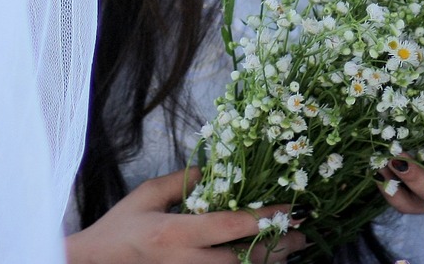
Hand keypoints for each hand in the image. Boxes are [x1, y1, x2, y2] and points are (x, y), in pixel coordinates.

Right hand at [66, 167, 307, 263]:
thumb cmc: (120, 228)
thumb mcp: (146, 195)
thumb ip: (181, 181)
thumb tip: (212, 169)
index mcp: (176, 233)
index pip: (230, 226)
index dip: (263, 218)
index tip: (287, 208)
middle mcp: (187, 261)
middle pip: (245, 258)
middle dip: (278, 245)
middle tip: (303, 231)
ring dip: (272, 261)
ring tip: (295, 247)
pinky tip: (266, 262)